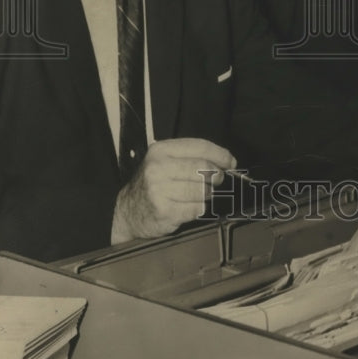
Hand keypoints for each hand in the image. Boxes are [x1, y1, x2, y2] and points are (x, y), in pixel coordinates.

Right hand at [111, 138, 235, 243]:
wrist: (126, 211)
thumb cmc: (153, 184)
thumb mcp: (165, 161)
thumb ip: (192, 157)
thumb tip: (227, 161)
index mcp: (161, 150)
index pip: (200, 147)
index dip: (221, 154)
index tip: (231, 162)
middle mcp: (158, 168)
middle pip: (203, 168)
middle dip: (216, 176)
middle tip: (216, 180)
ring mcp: (160, 191)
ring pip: (202, 190)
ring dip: (207, 194)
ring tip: (200, 195)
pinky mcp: (164, 212)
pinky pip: (196, 209)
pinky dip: (198, 209)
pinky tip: (189, 207)